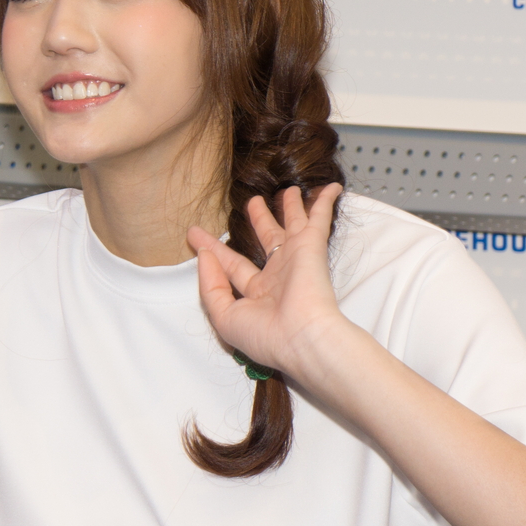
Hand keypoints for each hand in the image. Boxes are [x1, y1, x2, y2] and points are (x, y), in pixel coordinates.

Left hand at [186, 185, 346, 377]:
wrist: (302, 338)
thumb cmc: (266, 335)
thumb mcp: (224, 316)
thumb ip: (210, 286)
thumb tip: (204, 255)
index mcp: (258, 294)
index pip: (232, 266)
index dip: (212, 250)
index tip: (194, 235)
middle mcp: (278, 275)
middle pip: (266, 239)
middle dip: (258, 220)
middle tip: (251, 202)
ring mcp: (296, 259)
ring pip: (292, 225)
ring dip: (290, 207)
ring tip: (287, 191)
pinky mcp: (312, 247)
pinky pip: (319, 218)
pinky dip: (325, 202)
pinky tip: (330, 187)